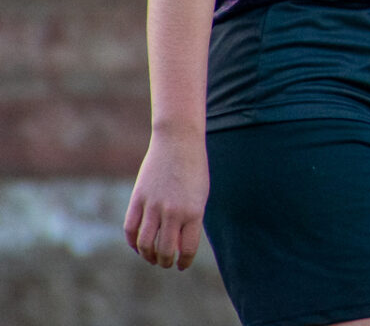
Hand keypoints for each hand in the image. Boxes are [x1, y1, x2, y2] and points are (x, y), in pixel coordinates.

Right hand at [123, 129, 208, 269]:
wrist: (178, 142)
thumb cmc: (193, 169)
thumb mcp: (200, 195)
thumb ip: (191, 220)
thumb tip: (179, 245)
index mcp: (194, 212)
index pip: (187, 249)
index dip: (184, 262)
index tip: (182, 265)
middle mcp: (173, 212)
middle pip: (164, 251)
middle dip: (165, 262)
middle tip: (166, 263)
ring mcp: (153, 206)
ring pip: (144, 244)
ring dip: (148, 256)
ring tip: (153, 258)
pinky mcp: (137, 199)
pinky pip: (130, 229)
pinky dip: (133, 242)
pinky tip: (138, 245)